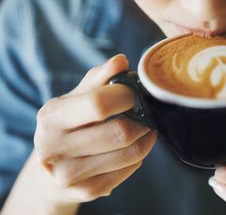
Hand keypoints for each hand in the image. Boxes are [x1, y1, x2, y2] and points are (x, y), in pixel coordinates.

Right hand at [33, 54, 156, 203]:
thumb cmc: (71, 123)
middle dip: (142, 120)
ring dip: (145, 139)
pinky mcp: (84, 190)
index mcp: (52, 116)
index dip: (127, 97)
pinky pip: (128, 171)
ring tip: (145, 129)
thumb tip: (121, 60)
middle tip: (147, 114)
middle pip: (120, 132)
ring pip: (129, 154)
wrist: (52, 164)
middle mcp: (53, 146)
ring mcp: (67, 173)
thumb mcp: (78, 97)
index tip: (136, 94)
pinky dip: (138, 157)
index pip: (99, 104)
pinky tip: (132, 148)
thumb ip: (100, 78)